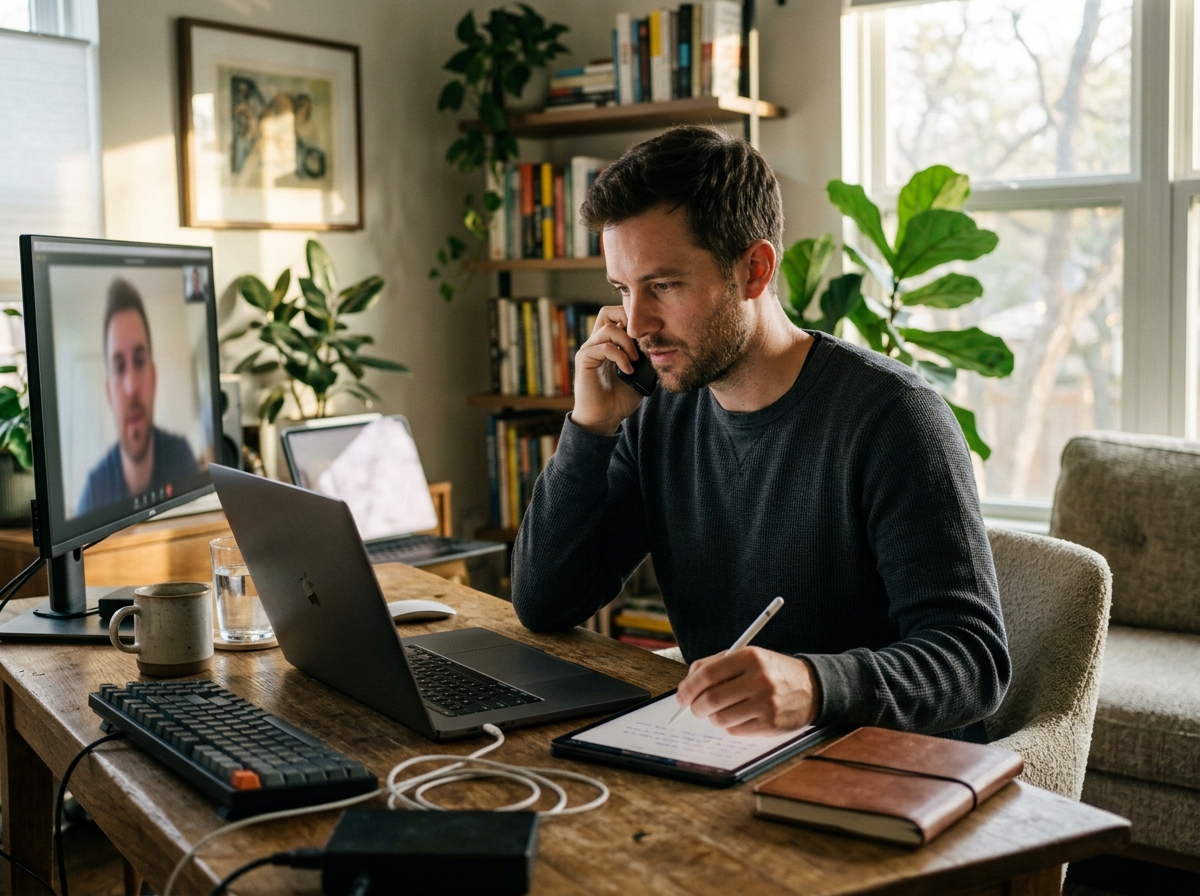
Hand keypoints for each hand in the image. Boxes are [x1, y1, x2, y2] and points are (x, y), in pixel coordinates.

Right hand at [571, 306, 646, 434]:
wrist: (604, 419)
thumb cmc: (620, 399)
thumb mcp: (641, 374)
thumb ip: (646, 358)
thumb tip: (662, 343)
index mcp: (609, 343)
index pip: (617, 316)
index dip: (632, 318)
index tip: (648, 334)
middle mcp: (597, 343)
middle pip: (607, 312)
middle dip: (627, 320)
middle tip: (640, 340)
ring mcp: (589, 349)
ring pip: (608, 328)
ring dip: (627, 343)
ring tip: (636, 360)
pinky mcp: (584, 359)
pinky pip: (604, 347)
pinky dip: (620, 356)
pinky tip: (628, 370)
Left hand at [675, 647, 820, 735]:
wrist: (811, 688)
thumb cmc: (771, 671)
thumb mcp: (748, 657)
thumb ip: (716, 664)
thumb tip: (687, 684)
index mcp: (750, 657)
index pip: (708, 674)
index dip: (689, 687)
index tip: (681, 695)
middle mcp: (758, 680)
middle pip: (711, 699)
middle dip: (695, 706)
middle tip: (694, 708)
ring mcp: (765, 704)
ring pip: (721, 718)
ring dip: (713, 717)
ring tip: (720, 710)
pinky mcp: (770, 725)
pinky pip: (735, 731)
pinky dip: (730, 726)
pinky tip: (740, 716)